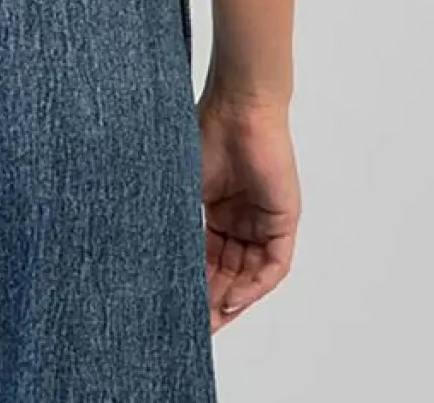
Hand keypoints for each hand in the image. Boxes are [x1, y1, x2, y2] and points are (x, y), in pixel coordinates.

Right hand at [198, 88, 299, 332]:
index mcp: (217, 210)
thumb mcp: (184, 186)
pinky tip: (234, 298)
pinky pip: (272, 265)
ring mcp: (264, 220)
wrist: (237, 107)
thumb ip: (178, 220)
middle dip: (212, 299)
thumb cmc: (205, 132)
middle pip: (229, 271)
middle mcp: (242, 219)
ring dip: (232, 298)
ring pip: (249, 273)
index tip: (176, 307)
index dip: (194, 284)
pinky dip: (254, 285)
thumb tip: (150, 253)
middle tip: (193, 325)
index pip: (207, 258)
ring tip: (210, 318)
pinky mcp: (283, 220)